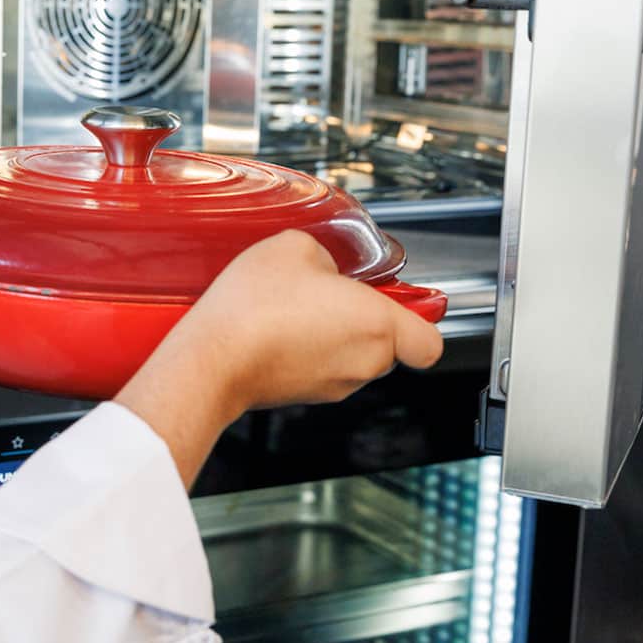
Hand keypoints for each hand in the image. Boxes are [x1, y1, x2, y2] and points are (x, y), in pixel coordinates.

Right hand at [114, 230, 443, 486]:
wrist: (212, 358)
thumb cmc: (254, 308)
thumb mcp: (293, 246)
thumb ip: (325, 255)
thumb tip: (322, 268)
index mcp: (378, 324)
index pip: (430, 342)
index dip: (421, 322)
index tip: (404, 304)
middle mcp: (363, 362)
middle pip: (386, 346)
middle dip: (364, 320)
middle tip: (330, 294)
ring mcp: (333, 385)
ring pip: (350, 359)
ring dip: (331, 337)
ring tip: (293, 310)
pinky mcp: (302, 396)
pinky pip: (317, 370)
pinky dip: (304, 353)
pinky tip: (274, 330)